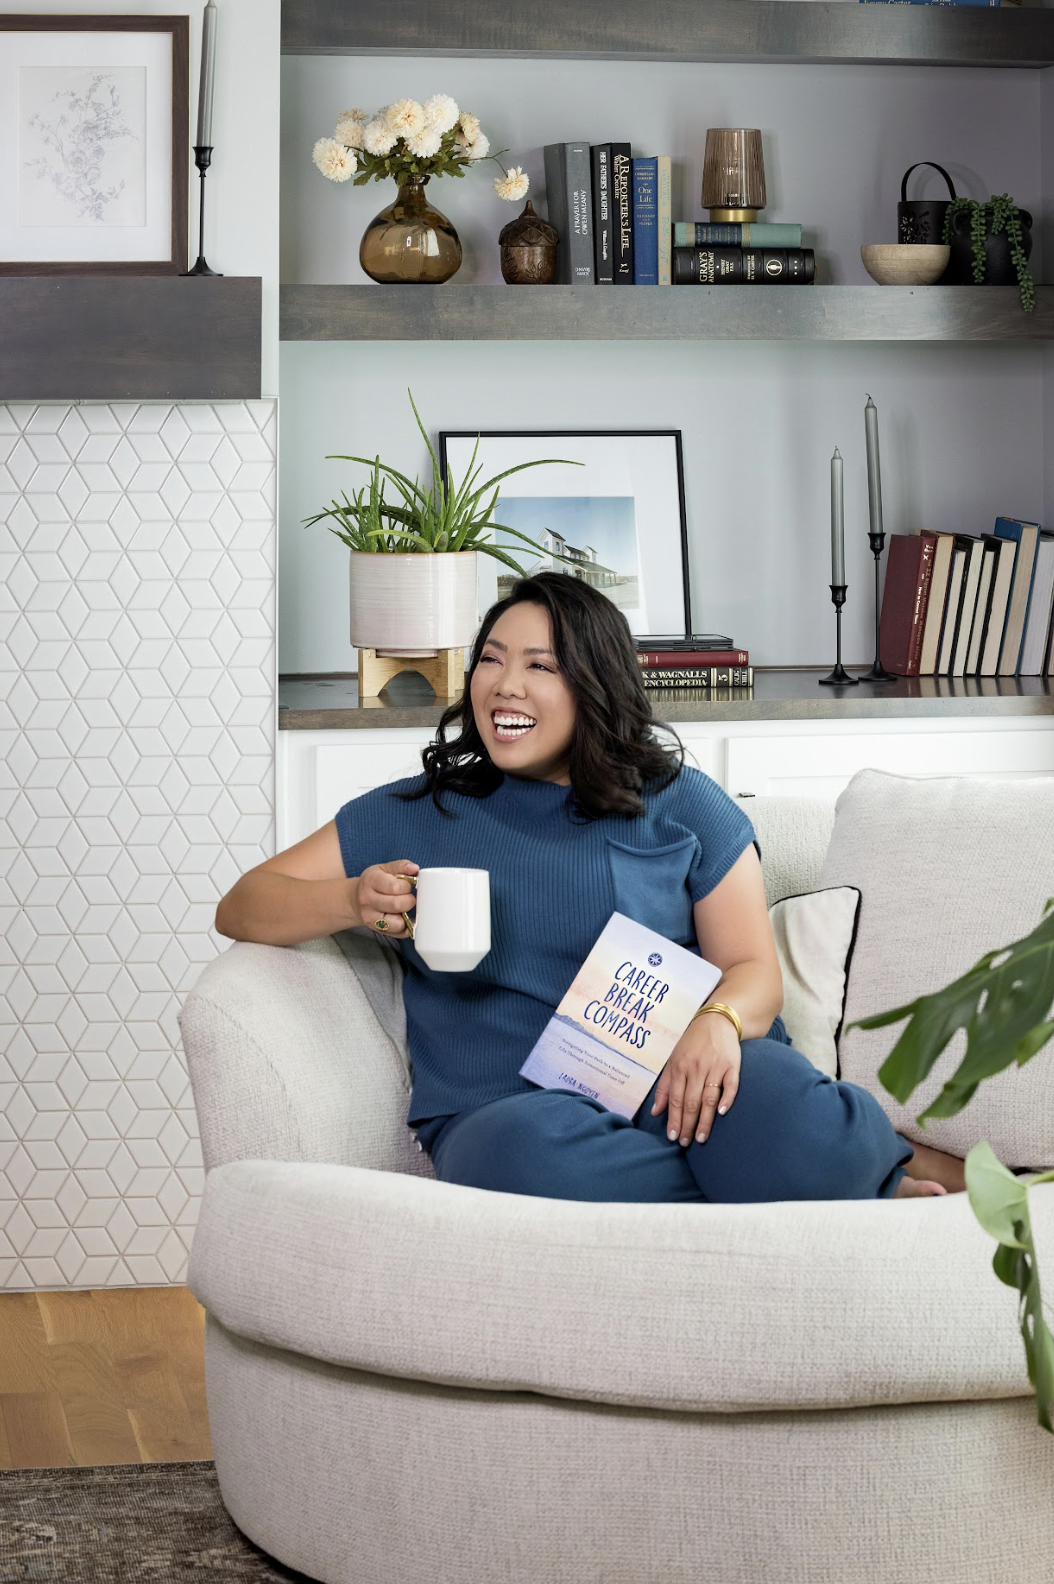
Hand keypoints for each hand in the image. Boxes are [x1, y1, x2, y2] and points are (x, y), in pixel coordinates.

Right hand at [354, 860, 418, 937]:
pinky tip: (402, 918)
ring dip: (407, 916)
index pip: (394, 886)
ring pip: (397, 923)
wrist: (355, 899)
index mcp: (371, 881)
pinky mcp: (376, 930)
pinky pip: (398, 933)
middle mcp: (367, 900)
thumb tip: (415, 868)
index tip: (406, 885)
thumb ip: (401, 866)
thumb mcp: (384, 868)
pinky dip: (406, 927)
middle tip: (408, 897)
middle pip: (397, 905)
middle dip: (409, 901)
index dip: (406, 886)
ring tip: (404, 908)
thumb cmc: (374, 883)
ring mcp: (370, 917)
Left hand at [651, 1012, 740, 1146]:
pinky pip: (730, 1084)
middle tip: (685, 1143)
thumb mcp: (673, 1060)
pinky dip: (727, 1099)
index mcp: (680, 1067)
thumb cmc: (692, 1043)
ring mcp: (715, 1066)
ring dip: (704, 1120)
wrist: (717, 1020)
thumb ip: (665, 1087)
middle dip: (687, 1125)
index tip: (673, 1137)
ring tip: (700, 1138)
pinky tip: (722, 1113)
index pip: (675, 1099)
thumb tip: (656, 1111)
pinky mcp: (732, 1065)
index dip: (674, 1119)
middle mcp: (696, 1068)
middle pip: (690, 1102)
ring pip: (708, 1098)